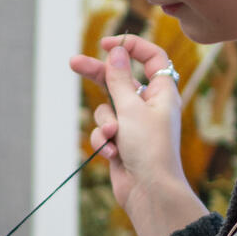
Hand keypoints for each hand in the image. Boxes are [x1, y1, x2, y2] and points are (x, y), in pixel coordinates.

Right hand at [68, 34, 205, 235]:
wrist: (149, 191)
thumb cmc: (149, 148)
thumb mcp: (131, 108)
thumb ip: (119, 79)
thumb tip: (116, 51)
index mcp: (162, 92)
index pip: (151, 58)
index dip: (131, 47)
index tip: (107, 44)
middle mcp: (149, 105)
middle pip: (120, 80)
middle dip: (98, 76)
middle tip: (73, 62)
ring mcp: (133, 124)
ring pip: (107, 109)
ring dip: (106, 123)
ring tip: (114, 137)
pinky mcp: (120, 141)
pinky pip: (103, 131)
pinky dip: (105, 141)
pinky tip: (113, 154)